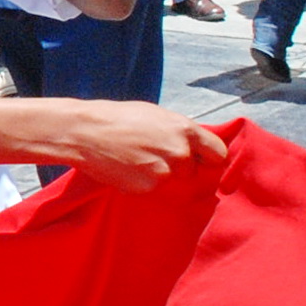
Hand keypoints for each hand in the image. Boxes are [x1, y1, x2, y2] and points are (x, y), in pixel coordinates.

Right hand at [41, 100, 228, 193]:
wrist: (87, 133)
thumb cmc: (119, 119)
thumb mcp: (156, 116)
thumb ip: (179, 132)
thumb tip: (195, 147)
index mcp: (185, 130)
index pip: (218, 153)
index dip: (209, 158)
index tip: (201, 160)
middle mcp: (179, 153)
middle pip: (193, 170)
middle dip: (178, 166)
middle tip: (153, 155)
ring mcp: (164, 173)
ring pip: (173, 182)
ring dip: (161, 176)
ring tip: (137, 160)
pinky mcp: (148, 188)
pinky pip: (154, 190)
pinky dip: (144, 183)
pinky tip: (128, 169)